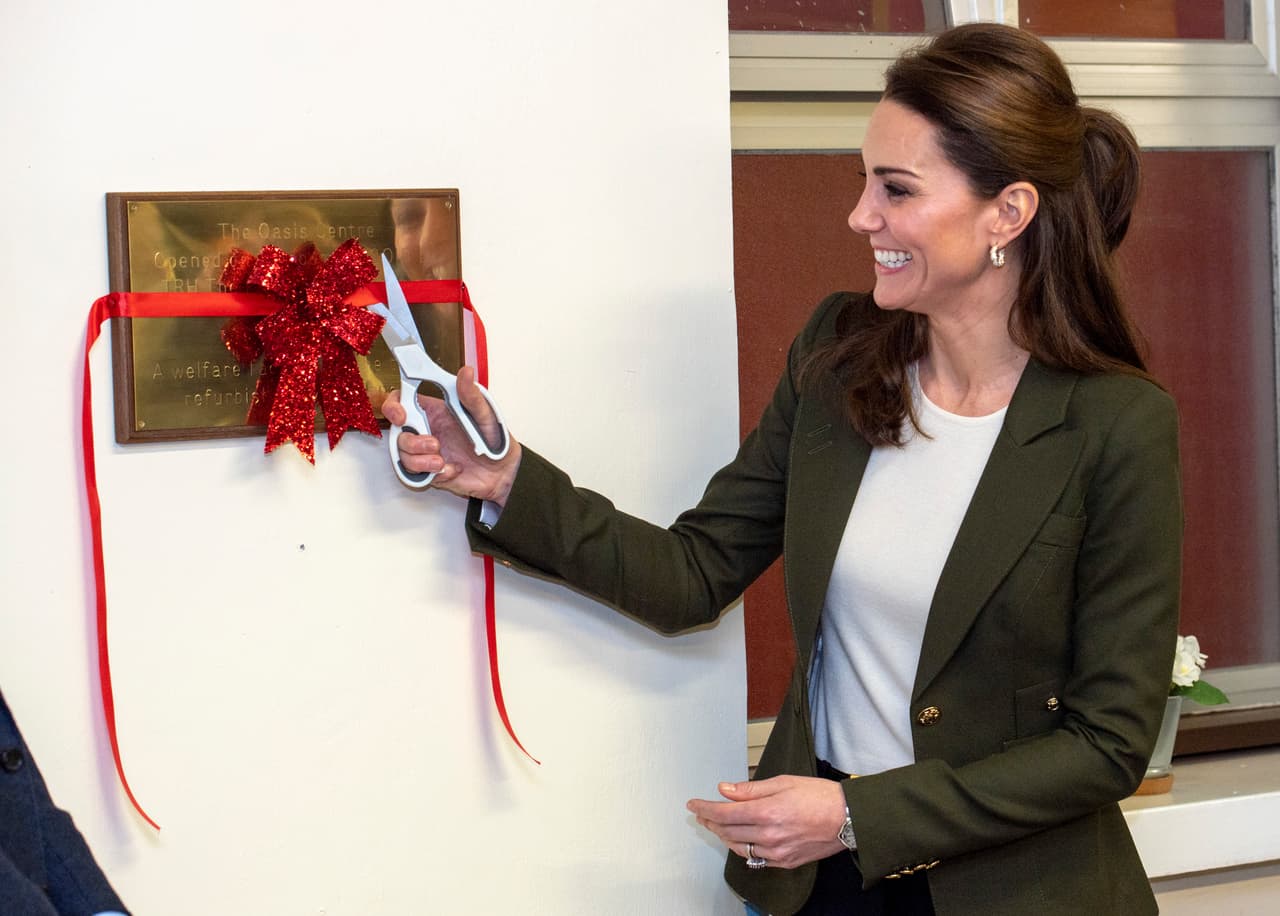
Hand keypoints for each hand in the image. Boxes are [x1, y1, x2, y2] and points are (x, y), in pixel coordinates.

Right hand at [382, 366, 522, 504]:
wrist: (503, 474)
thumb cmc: (497, 443)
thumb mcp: (486, 416)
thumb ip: (471, 396)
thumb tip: (466, 373)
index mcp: (436, 411)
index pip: (403, 400)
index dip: (393, 406)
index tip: (400, 415)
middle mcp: (428, 430)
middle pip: (398, 431)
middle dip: (411, 441)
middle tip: (434, 444)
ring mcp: (427, 452)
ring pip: (403, 454)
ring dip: (420, 460)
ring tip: (442, 461)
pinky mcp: (430, 471)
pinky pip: (416, 474)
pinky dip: (432, 474)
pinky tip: (451, 470)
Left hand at [686, 775, 847, 868]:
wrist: (847, 818)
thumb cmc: (820, 796)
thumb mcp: (783, 782)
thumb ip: (750, 789)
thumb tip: (725, 789)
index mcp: (767, 812)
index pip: (724, 814)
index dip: (705, 809)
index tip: (694, 804)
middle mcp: (769, 835)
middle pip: (727, 831)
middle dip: (710, 821)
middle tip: (702, 813)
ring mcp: (777, 852)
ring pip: (738, 847)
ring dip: (723, 835)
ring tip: (715, 825)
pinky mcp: (785, 861)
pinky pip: (755, 858)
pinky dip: (743, 848)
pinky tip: (739, 839)